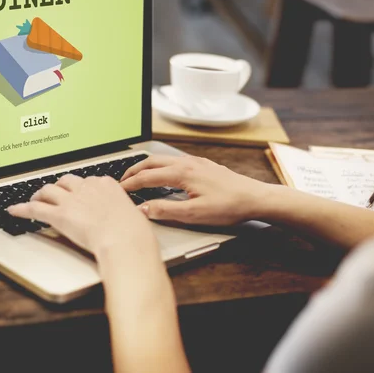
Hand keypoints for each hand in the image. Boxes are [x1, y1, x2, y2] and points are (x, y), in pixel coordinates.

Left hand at [8, 174, 157, 257]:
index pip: (88, 180)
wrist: (124, 239)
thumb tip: (124, 218)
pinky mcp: (59, 214)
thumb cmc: (132, 232)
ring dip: (40, 194)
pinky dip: (22, 209)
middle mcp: (86, 188)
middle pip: (66, 181)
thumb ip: (122, 211)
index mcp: (105, 184)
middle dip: (59, 186)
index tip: (78, 193)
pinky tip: (14, 210)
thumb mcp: (132, 214)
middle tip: (54, 193)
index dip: (80, 188)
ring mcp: (71, 200)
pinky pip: (35, 209)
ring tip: (35, 198)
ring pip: (49, 190)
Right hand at [120, 155, 272, 225]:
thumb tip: (142, 209)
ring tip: (137, 175)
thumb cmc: (228, 206)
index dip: (130, 184)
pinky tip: (163, 174)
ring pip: (163, 159)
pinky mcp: (203, 164)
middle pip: (151, 162)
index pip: (147, 177)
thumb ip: (165, 210)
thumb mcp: (194, 214)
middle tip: (121, 180)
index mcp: (182, 173)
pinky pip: (174, 160)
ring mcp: (196, 162)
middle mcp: (187, 163)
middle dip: (133, 170)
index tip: (118, 190)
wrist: (255, 198)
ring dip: (147, 166)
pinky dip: (160, 166)